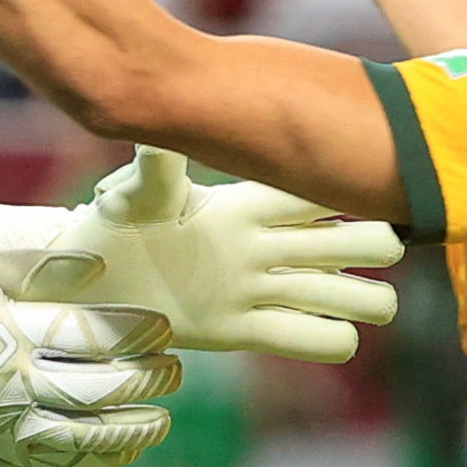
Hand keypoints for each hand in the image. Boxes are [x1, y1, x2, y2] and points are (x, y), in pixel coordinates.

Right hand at [0, 253, 179, 466]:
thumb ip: (45, 265)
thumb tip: (102, 266)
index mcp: (11, 329)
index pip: (90, 335)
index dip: (136, 334)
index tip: (163, 330)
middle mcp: (11, 380)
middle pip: (98, 387)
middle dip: (147, 380)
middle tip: (174, 370)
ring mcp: (5, 421)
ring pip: (86, 433)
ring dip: (134, 426)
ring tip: (164, 417)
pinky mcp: (1, 448)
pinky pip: (62, 459)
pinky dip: (103, 456)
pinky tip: (131, 446)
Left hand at [49, 148, 401, 361]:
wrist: (84, 283)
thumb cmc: (106, 229)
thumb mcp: (135, 196)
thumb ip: (160, 165)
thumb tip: (167, 124)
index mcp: (242, 206)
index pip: (311, 196)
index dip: (345, 196)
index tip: (365, 196)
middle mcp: (259, 246)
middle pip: (343, 240)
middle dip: (372, 245)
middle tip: (382, 252)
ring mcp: (254, 289)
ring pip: (338, 291)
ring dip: (365, 298)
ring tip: (377, 306)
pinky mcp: (240, 331)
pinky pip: (303, 338)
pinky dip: (329, 341)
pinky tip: (336, 337)